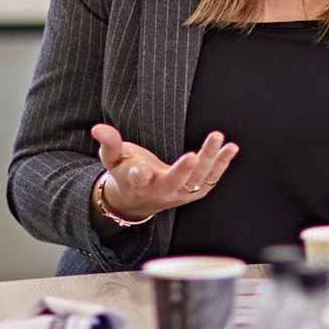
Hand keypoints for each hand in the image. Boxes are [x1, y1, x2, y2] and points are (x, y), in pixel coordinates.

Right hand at [90, 123, 238, 222]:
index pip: (137, 179)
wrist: (138, 200)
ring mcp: (180, 192)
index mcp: (137, 182)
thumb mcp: (112, 158)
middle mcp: (160, 190)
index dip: (138, 174)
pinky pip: (210, 180)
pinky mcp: (194, 191)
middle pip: (174, 182)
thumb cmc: (125, 173)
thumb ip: (108, 143)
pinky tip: (230, 148)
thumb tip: (97, 128)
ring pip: (196, 180)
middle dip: (184, 170)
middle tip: (193, 155)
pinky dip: (221, 165)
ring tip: (219, 139)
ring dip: (210, 160)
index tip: (140, 169)